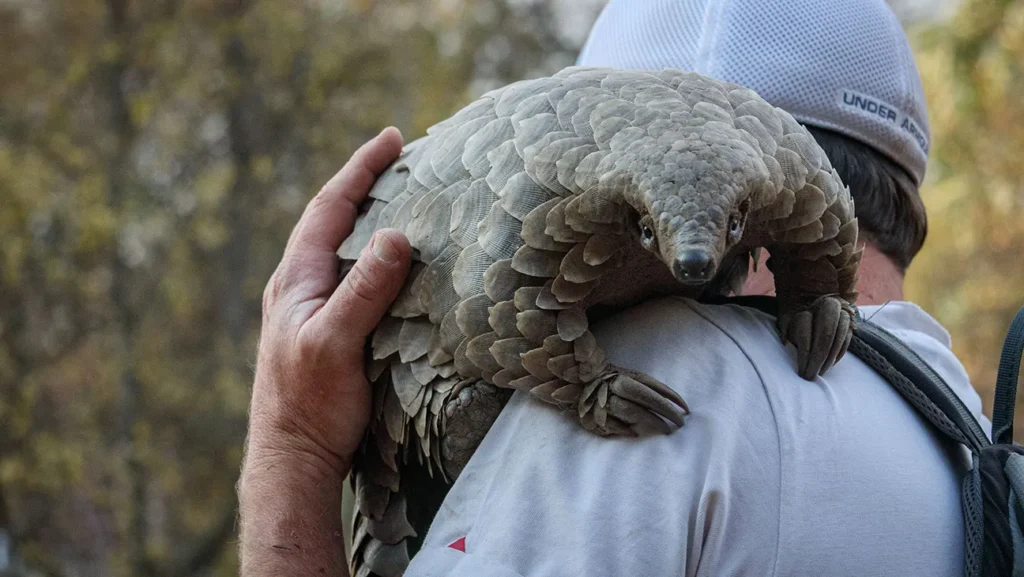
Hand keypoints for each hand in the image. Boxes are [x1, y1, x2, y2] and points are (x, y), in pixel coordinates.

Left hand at [239, 127, 409, 576]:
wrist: (291, 459)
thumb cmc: (310, 404)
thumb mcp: (336, 342)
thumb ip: (364, 290)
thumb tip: (397, 236)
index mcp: (297, 280)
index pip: (329, 208)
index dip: (360, 170)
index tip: (392, 139)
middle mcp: (299, 288)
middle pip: (332, 221)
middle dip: (364, 186)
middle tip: (400, 162)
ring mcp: (309, 311)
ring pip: (340, 250)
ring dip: (368, 220)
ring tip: (402, 202)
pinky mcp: (324, 333)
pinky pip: (350, 278)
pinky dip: (373, 257)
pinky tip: (393, 267)